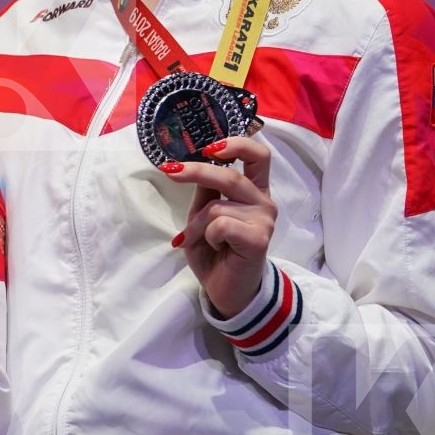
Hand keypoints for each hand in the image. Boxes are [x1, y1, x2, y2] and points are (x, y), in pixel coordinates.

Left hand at [160, 135, 276, 318]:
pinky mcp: (258, 238)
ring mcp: (264, 220)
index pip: (259, 155)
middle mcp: (264, 202)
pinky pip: (220, 225)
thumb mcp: (203, 216)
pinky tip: (215, 248)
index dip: (236, 143)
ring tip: (197, 240)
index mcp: (254, 191)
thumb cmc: (215, 252)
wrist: (226, 291)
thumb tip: (188, 163)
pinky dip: (206, 236)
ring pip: (217, 206)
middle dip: (196, 172)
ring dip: (197, 223)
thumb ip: (205, 192)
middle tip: (170, 171)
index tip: (209, 147)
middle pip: (231, 175)